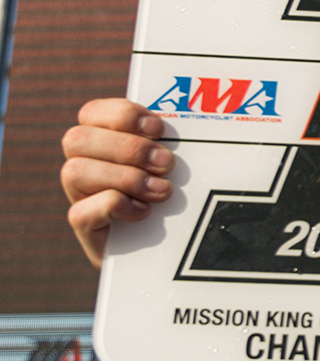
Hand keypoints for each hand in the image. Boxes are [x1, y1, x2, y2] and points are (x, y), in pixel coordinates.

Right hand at [59, 98, 174, 268]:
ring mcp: (80, 196)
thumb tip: (203, 130)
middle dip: (128, 148)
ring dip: (126, 178)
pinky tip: (144, 212)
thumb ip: (176, 144)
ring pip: (74, 172)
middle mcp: (85, 164)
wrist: (171, 247)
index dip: (121, 115)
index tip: (158, 129)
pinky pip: (81, 211)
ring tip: (162, 191)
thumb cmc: (178, 197)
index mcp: (103, 140)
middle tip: (166, 164)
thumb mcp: (180, 165)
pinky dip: (116, 206)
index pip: (92, 113)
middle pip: (77, 139)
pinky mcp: (85, 226)